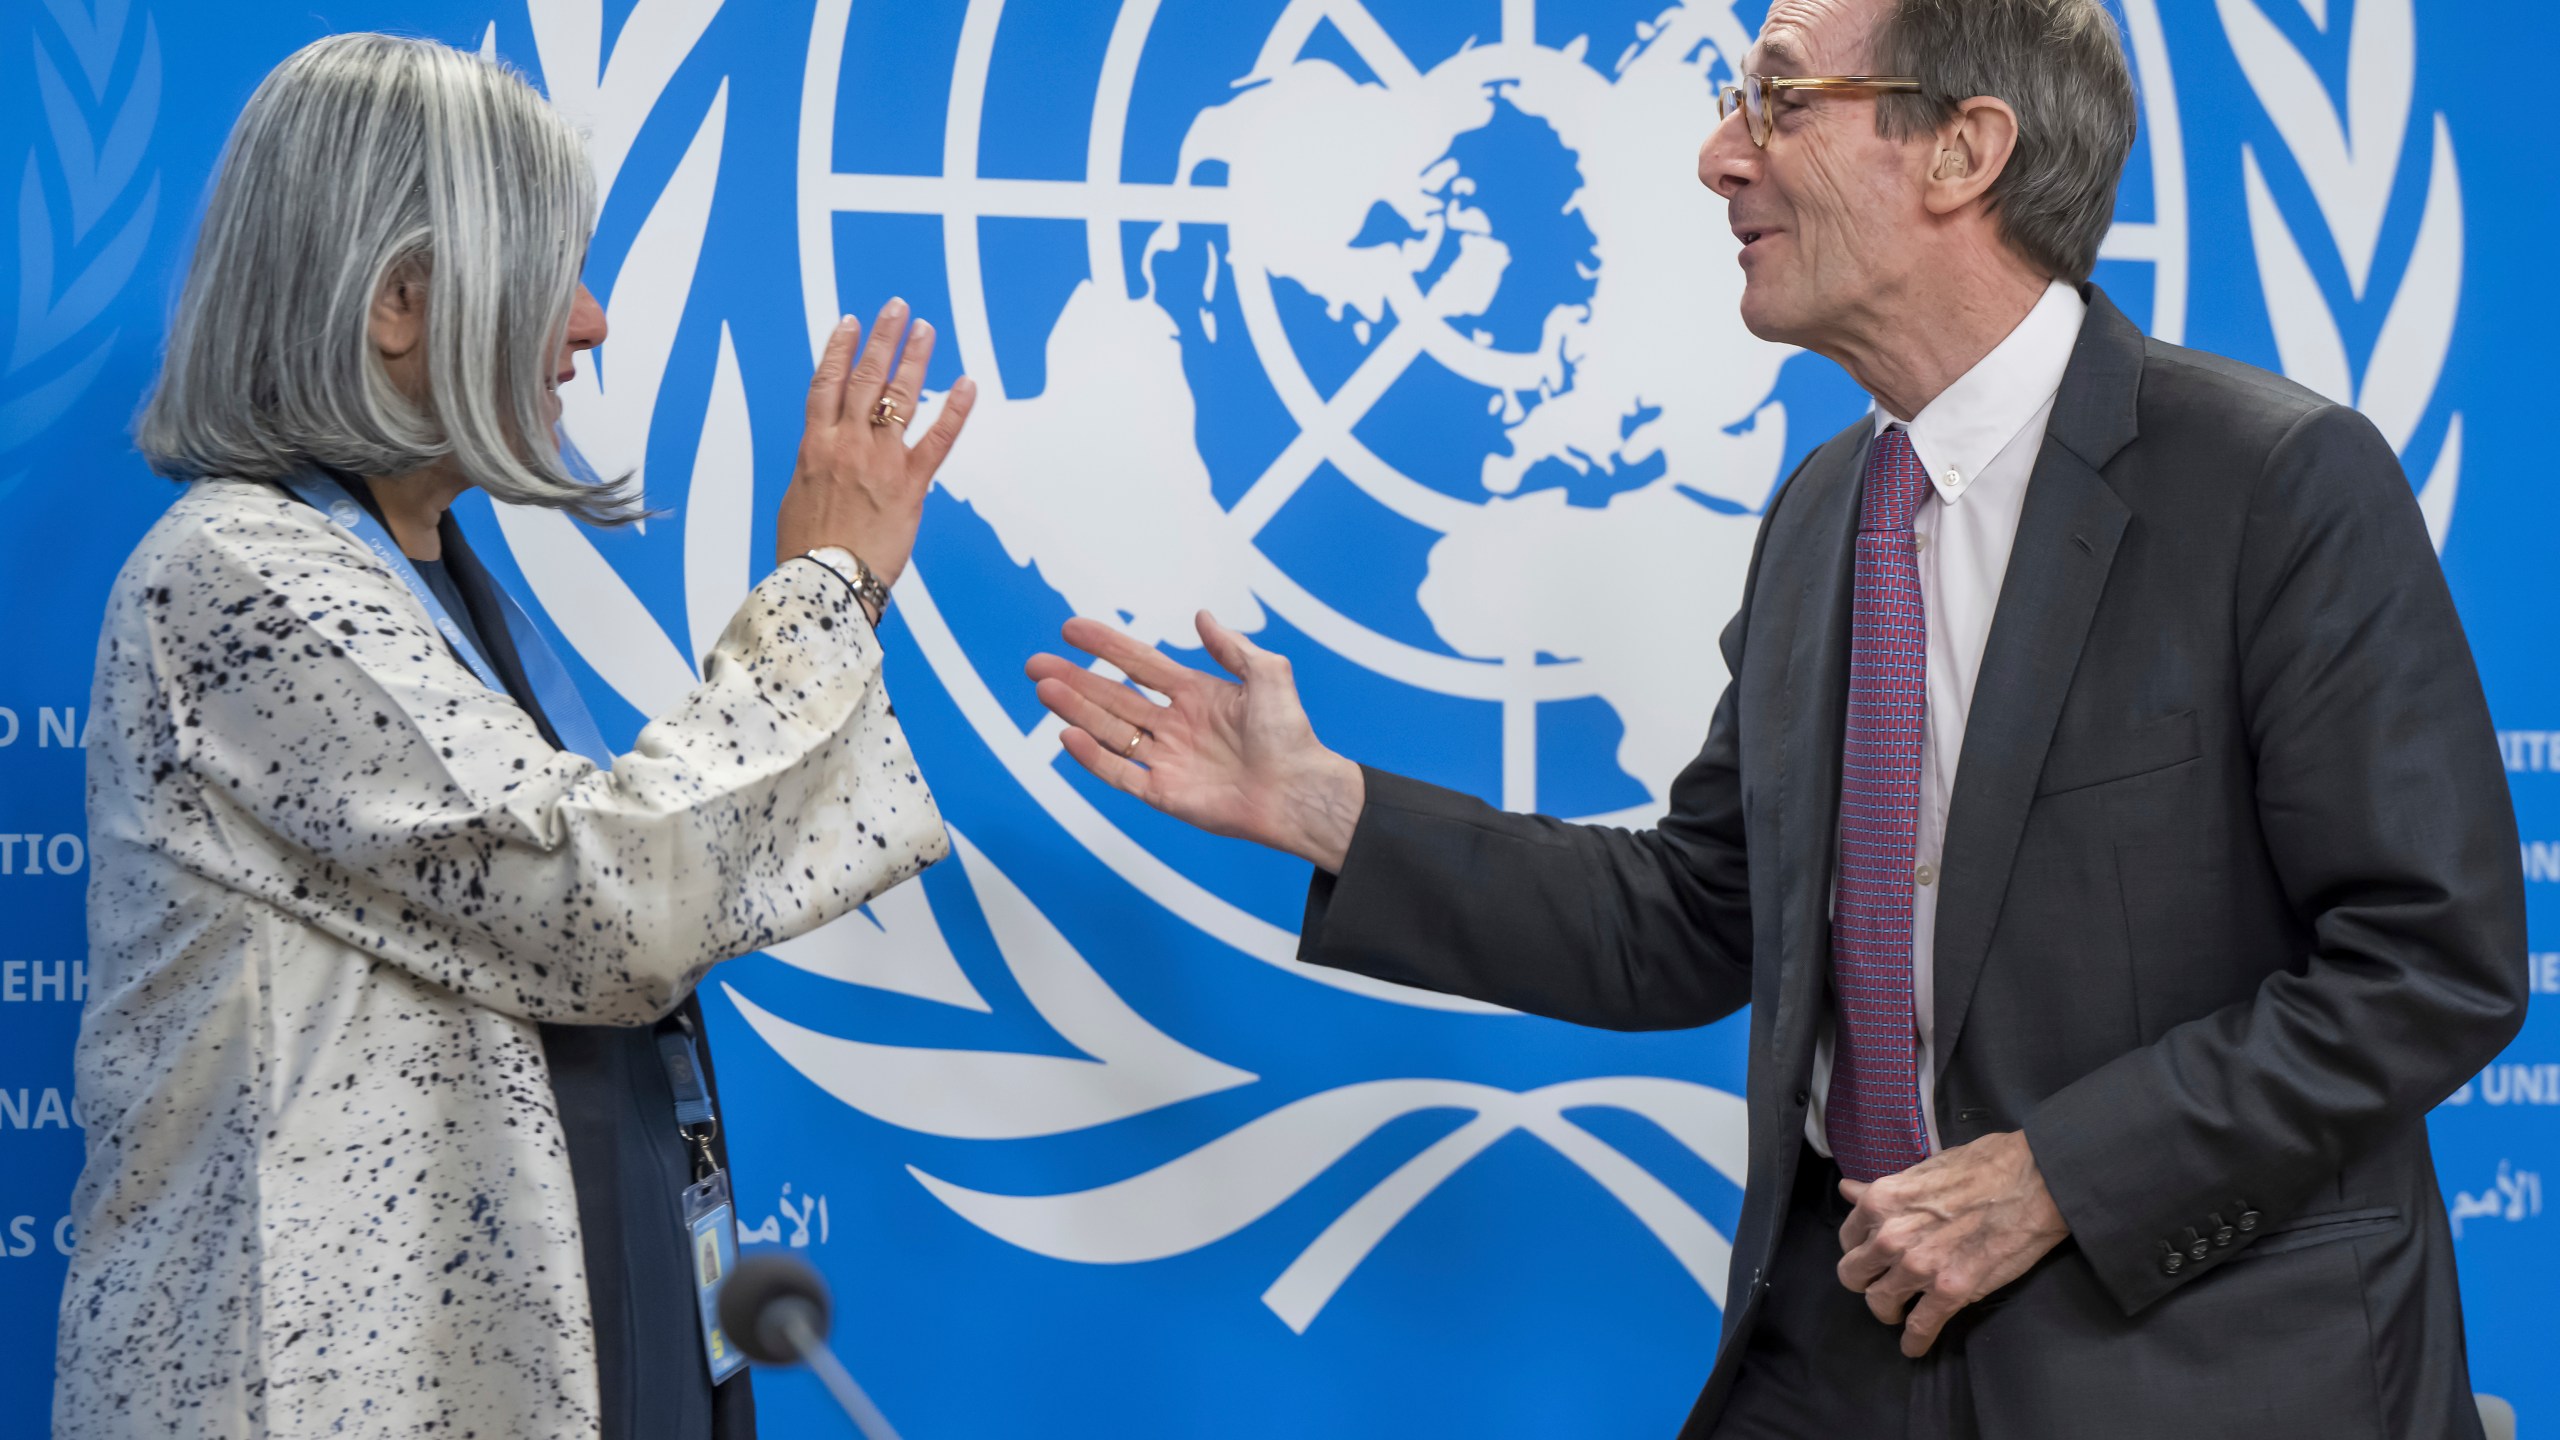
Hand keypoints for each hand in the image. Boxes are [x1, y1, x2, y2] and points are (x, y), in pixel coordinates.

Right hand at [773, 298, 977, 583]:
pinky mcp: (910, 485)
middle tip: (896, 309)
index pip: (826, 384)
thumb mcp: (798, 499)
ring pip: (899, 397)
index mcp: (814, 447)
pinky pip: (938, 439)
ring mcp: (880, 461)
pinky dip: (954, 409)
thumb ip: (815, 470)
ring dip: (914, 358)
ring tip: (925, 329)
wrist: (825, 582)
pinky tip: (966, 384)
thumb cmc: (807, 551)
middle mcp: (846, 444)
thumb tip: (820, 459)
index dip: (839, 350)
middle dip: (882, 339)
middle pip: (865, 378)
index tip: (850, 324)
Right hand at [1027, 612, 1365, 870]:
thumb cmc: (1291, 734)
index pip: (1139, 663)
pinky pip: (1120, 774)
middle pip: (1113, 697)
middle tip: (1036, 664)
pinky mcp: (1164, 793)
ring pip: (1109, 731)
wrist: (1300, 790)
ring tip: (1044, 689)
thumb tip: (1201, 616)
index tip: (1071, 628)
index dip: (1106, 645)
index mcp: (1195, 695)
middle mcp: (1174, 726)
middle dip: (1074, 679)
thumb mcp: (1268, 674)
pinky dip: (1092, 758)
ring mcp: (1166, 760)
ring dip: (1076, 710)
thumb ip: (1231, 646)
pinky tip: (1067, 736)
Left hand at [1835, 1130, 2068, 1357]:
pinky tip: (1913, 1347)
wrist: (2033, 1182)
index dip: (1861, 1249)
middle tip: (1884, 1282)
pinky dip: (1914, 1342)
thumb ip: (1882, 1190)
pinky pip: (1920, 1327)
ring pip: (1880, 1304)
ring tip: (1900, 1312)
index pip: (1848, 1239)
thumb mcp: (1922, 1170)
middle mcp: (1890, 1237)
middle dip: (1867, 1281)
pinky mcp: (1950, 1291)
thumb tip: (1848, 1190)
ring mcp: (1918, 1267)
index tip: (1874, 1255)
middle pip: (1854, 1276)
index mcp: (1881, 1202)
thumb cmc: (1981, 1167)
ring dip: (1888, 1311)